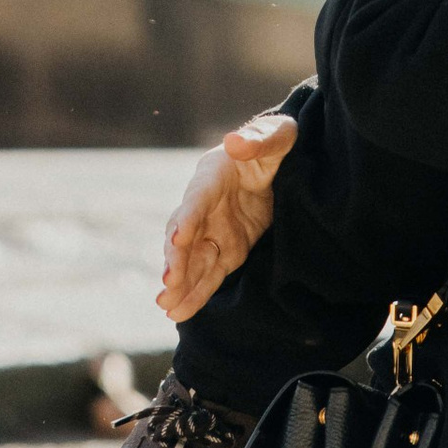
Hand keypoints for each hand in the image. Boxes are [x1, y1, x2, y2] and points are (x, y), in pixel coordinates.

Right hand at [158, 109, 297, 324]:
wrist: (281, 162)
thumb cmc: (275, 142)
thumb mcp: (276, 136)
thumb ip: (259, 139)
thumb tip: (235, 141)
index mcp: (213, 175)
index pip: (197, 198)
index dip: (188, 217)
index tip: (179, 237)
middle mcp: (205, 206)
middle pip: (185, 235)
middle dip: (176, 259)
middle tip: (168, 282)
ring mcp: (214, 230)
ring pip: (192, 260)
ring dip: (180, 283)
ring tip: (166, 306)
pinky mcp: (228, 249)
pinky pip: (209, 274)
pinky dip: (196, 293)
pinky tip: (179, 312)